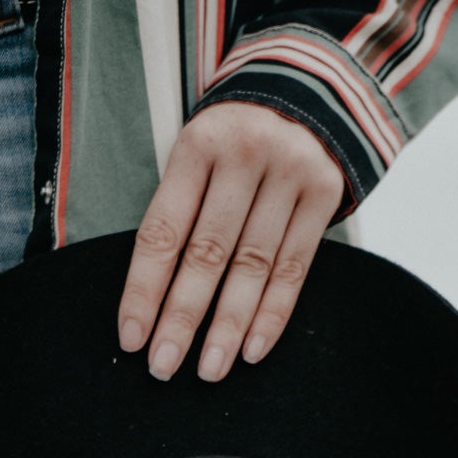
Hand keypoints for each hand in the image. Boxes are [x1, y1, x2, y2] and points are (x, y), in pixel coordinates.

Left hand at [117, 102, 344, 383]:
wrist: (311, 88)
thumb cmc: (237, 138)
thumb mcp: (201, 153)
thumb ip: (182, 208)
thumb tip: (154, 297)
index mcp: (198, 145)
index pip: (164, 230)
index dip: (144, 288)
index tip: (132, 337)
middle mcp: (244, 155)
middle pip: (207, 253)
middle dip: (182, 318)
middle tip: (163, 367)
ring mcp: (289, 173)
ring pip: (252, 266)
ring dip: (228, 327)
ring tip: (209, 370)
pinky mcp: (325, 192)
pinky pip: (295, 267)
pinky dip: (273, 313)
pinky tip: (252, 350)